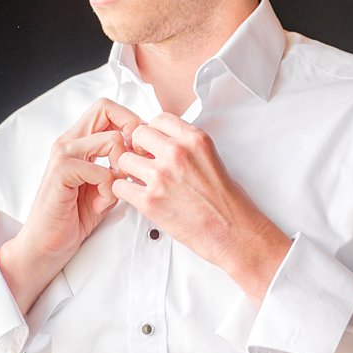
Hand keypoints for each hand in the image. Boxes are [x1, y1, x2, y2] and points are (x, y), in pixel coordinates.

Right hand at [0, 98, 140, 312]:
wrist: (47, 244)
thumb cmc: (74, 216)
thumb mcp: (104, 185)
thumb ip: (118, 165)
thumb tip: (143, 151)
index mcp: (77, 141)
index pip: (107, 108)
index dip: (130, 120)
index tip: (138, 148)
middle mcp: (68, 141)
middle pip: (106, 108)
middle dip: (131, 132)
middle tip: (131, 163)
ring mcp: (63, 154)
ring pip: (112, 140)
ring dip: (122, 168)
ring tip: (113, 191)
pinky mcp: (61, 172)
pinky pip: (102, 171)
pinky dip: (110, 189)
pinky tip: (101, 204)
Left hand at [113, 113, 292, 301]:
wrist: (232, 232)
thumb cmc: (226, 202)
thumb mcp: (211, 158)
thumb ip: (186, 146)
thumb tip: (162, 143)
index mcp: (195, 140)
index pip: (160, 119)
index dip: (153, 131)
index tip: (153, 142)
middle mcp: (177, 153)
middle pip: (138, 134)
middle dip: (138, 146)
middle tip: (143, 159)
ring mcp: (161, 176)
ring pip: (124, 159)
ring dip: (129, 169)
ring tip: (140, 179)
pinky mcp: (150, 201)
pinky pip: (119, 186)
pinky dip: (124, 190)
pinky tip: (135, 194)